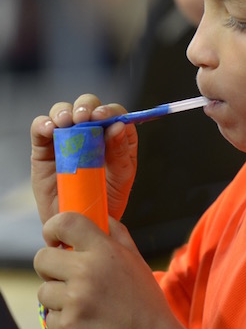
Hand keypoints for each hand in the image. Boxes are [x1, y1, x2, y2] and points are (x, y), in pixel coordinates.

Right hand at [31, 94, 137, 223]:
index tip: (105, 118)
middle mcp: (90, 131)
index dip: (109, 111)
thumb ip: (121, 153)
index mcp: (114, 136)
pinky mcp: (44, 149)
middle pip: (88, 106)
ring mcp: (66, 139)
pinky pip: (40, 129)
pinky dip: (42, 124)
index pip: (113, 113)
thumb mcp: (122, 177)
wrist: (82, 222)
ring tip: (67, 122)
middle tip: (85, 117)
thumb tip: (118, 127)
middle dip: (86, 107)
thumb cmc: (106, 198)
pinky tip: (49, 129)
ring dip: (65, 112)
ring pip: (63, 112)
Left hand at [35, 214, 192, 328]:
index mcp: (105, 251)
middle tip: (66, 272)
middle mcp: (87, 272)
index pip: (66, 222)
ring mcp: (75, 301)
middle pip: (42, 258)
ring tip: (82, 301)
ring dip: (57, 296)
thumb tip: (98, 215)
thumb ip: (115, 233)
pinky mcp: (68, 326)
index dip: (53, 226)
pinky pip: (49, 317)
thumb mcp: (135, 258)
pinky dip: (62, 319)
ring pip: (43, 290)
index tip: (54, 235)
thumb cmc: (144, 299)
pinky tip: (84, 318)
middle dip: (50, 265)